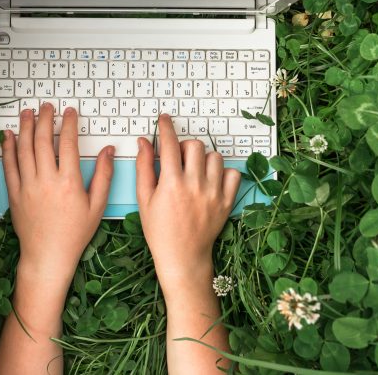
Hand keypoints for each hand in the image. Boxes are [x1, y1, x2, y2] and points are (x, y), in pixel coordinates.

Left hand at [2, 103, 114, 282]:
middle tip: (47, 107)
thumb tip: (108, 151)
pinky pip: (9, 166)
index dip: (68, 124)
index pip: (67, 144)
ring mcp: (27, 187)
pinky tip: (8, 135)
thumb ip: (104, 175)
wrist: (48, 256)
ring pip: (24, 149)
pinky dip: (8, 148)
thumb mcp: (97, 206)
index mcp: (68, 182)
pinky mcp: (15, 194)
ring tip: (27, 113)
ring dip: (25, 127)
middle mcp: (46, 181)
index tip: (69, 112)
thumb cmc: (75, 234)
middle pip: (42, 141)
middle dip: (44, 119)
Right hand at [135, 114, 240, 290]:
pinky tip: (210, 181)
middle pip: (195, 145)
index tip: (164, 120)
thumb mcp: (144, 198)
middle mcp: (194, 185)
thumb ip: (144, 167)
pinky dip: (223, 173)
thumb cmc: (159, 230)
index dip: (165, 127)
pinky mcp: (226, 201)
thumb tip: (144, 142)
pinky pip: (233, 174)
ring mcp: (213, 193)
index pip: (169, 143)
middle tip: (178, 157)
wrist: (182, 257)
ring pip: (214, 157)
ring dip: (203, 159)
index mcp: (171, 183)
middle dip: (184, 146)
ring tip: (194, 171)